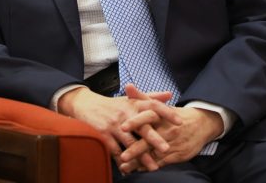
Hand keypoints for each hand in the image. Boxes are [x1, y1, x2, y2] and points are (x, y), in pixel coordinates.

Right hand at [58, 85, 181, 172]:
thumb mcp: (130, 99)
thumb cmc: (112, 104)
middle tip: (166, 149)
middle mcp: (125, 114)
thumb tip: (169, 94)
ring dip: (142, 156)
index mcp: (133, 104)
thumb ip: (150, 97)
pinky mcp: (103, 135)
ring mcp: (114, 125)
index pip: (152, 105)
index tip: (180, 121)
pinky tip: (130, 169)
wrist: (86, 105)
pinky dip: (123, 161)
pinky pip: (114, 151)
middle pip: (142, 126)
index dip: (166, 113)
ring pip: (130, 142)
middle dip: (154, 139)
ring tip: (153, 167)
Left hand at [119, 85, 223, 171]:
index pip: (147, 117)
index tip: (123, 127)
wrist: (202, 123)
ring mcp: (173, 143)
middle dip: (136, 149)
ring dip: (139, 161)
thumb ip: (141, 97)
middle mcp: (167, 129)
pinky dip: (150, 166)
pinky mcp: (178, 154)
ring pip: (154, 154)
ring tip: (125, 167)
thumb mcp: (159, 105)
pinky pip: (162, 162)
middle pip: (150, 139)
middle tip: (123, 155)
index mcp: (161, 115)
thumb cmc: (174, 114)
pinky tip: (139, 169)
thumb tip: (127, 86)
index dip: (135, 121)